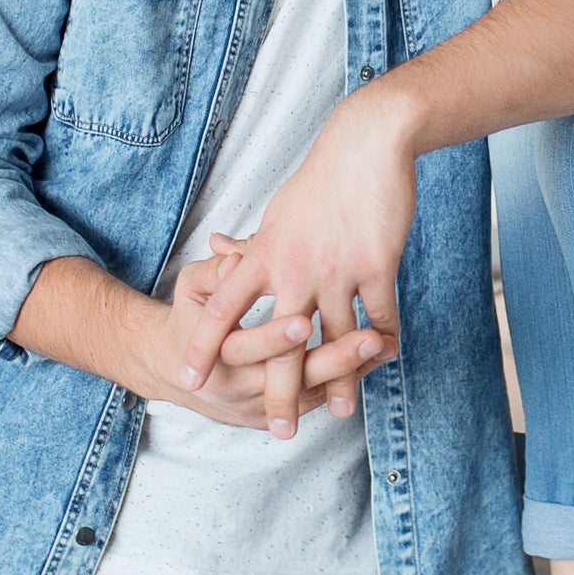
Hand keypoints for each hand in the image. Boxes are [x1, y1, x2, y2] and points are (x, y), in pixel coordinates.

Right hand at [141, 255, 396, 437]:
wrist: (174, 370)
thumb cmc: (191, 316)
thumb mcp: (194, 288)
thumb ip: (219, 272)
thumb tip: (237, 251)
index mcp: (215, 356)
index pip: (247, 350)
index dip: (274, 338)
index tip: (304, 322)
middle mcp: (240, 387)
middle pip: (292, 378)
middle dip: (333, 361)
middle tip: (370, 339)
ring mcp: (263, 404)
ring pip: (315, 389)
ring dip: (354, 369)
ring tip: (387, 344)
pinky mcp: (282, 409)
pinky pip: (323, 393)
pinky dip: (353, 374)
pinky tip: (383, 351)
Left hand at [178, 86, 414, 436]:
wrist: (366, 144)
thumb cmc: (321, 178)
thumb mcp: (278, 213)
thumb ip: (252, 244)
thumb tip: (219, 250)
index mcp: (265, 254)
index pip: (224, 308)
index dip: (204, 345)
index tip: (187, 378)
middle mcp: (295, 268)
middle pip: (280, 342)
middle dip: (277, 391)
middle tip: (275, 430)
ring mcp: (337, 269)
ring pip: (336, 340)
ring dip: (338, 381)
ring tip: (337, 413)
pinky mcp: (376, 265)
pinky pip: (379, 315)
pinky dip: (385, 340)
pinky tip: (386, 357)